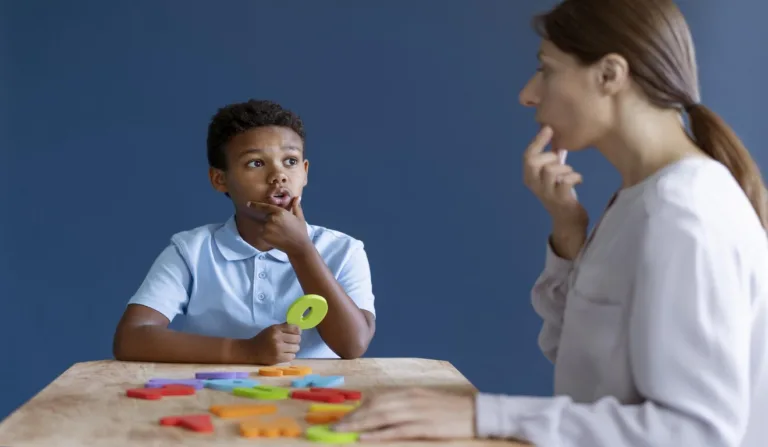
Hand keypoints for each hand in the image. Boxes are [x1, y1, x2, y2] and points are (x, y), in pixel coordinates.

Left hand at [245, 197, 311, 255]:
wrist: (298, 246)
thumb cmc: (300, 231)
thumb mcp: (299, 217)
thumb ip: (296, 207)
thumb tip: (297, 197)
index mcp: (280, 212)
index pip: (265, 207)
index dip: (255, 205)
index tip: (248, 204)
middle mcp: (272, 218)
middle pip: (266, 217)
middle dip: (271, 220)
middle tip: (281, 227)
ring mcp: (267, 227)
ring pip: (264, 225)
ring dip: (269, 228)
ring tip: (279, 234)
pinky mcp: (264, 236)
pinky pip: (263, 233)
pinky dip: (267, 235)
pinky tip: (276, 238)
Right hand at [246, 323, 300, 364]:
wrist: (251, 351)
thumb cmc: (263, 338)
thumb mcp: (271, 329)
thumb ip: (284, 327)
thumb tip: (298, 327)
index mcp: (276, 329)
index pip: (295, 329)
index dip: (298, 331)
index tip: (296, 333)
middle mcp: (277, 339)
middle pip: (297, 339)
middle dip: (296, 340)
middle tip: (291, 342)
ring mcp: (278, 349)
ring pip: (296, 348)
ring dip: (293, 348)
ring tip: (287, 348)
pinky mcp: (278, 359)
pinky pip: (292, 356)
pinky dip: (290, 355)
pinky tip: (285, 354)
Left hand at [332, 388, 475, 440]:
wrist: (476, 413)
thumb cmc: (451, 409)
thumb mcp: (425, 401)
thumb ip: (405, 403)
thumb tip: (381, 409)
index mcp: (409, 392)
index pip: (377, 399)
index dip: (358, 408)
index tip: (342, 416)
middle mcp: (410, 400)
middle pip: (375, 407)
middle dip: (353, 417)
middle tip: (334, 426)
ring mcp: (416, 413)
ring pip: (381, 417)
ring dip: (359, 424)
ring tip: (342, 431)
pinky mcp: (424, 427)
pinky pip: (396, 431)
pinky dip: (379, 434)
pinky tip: (365, 437)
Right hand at [522, 126, 587, 258]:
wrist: (568, 221)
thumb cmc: (560, 193)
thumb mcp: (550, 176)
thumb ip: (548, 160)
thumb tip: (550, 133)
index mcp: (529, 178)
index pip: (527, 156)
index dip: (537, 141)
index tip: (548, 128)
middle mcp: (534, 186)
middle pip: (533, 161)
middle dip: (549, 156)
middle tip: (560, 161)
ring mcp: (546, 194)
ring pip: (550, 170)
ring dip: (565, 168)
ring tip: (570, 173)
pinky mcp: (560, 200)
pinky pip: (565, 181)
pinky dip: (575, 176)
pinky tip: (579, 179)